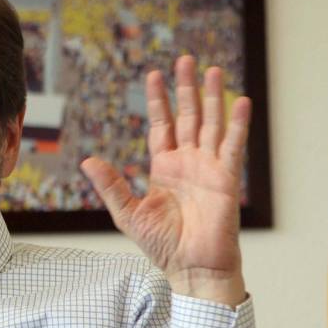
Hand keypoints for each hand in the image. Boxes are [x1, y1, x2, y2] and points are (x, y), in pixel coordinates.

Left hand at [81, 56, 249, 306]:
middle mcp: (188, 162)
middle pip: (188, 116)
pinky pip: (233, 146)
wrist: (191, 268)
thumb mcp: (128, 214)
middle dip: (186, 88)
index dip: (159, 100)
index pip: (162, 125)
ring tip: (212, 69)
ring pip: (211, 124)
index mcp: (164, 167)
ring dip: (212, 97)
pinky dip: (237, 124)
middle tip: (186, 59)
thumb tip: (88, 162)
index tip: (154, 74)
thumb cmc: (162, 245)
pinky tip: (240, 101)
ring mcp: (209, 168)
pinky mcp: (227, 179)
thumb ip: (111, 186)